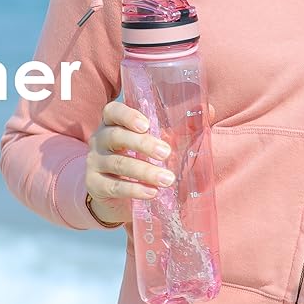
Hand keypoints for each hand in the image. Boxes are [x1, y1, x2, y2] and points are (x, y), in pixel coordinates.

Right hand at [85, 101, 174, 225]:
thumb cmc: (140, 159)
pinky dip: (134, 190)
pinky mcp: (94, 186)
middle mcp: (100, 140)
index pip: (112, 111)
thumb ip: (181, 127)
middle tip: (166, 153)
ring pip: (117, 163)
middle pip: (116, 136)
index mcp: (114, 123)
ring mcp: (94, 163)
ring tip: (167, 180)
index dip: (127, 115)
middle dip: (142, 144)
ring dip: (144, 171)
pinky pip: (114, 187)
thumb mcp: (158, 142)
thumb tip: (208, 109)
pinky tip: (152, 193)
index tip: (146, 124)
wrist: (114, 194)